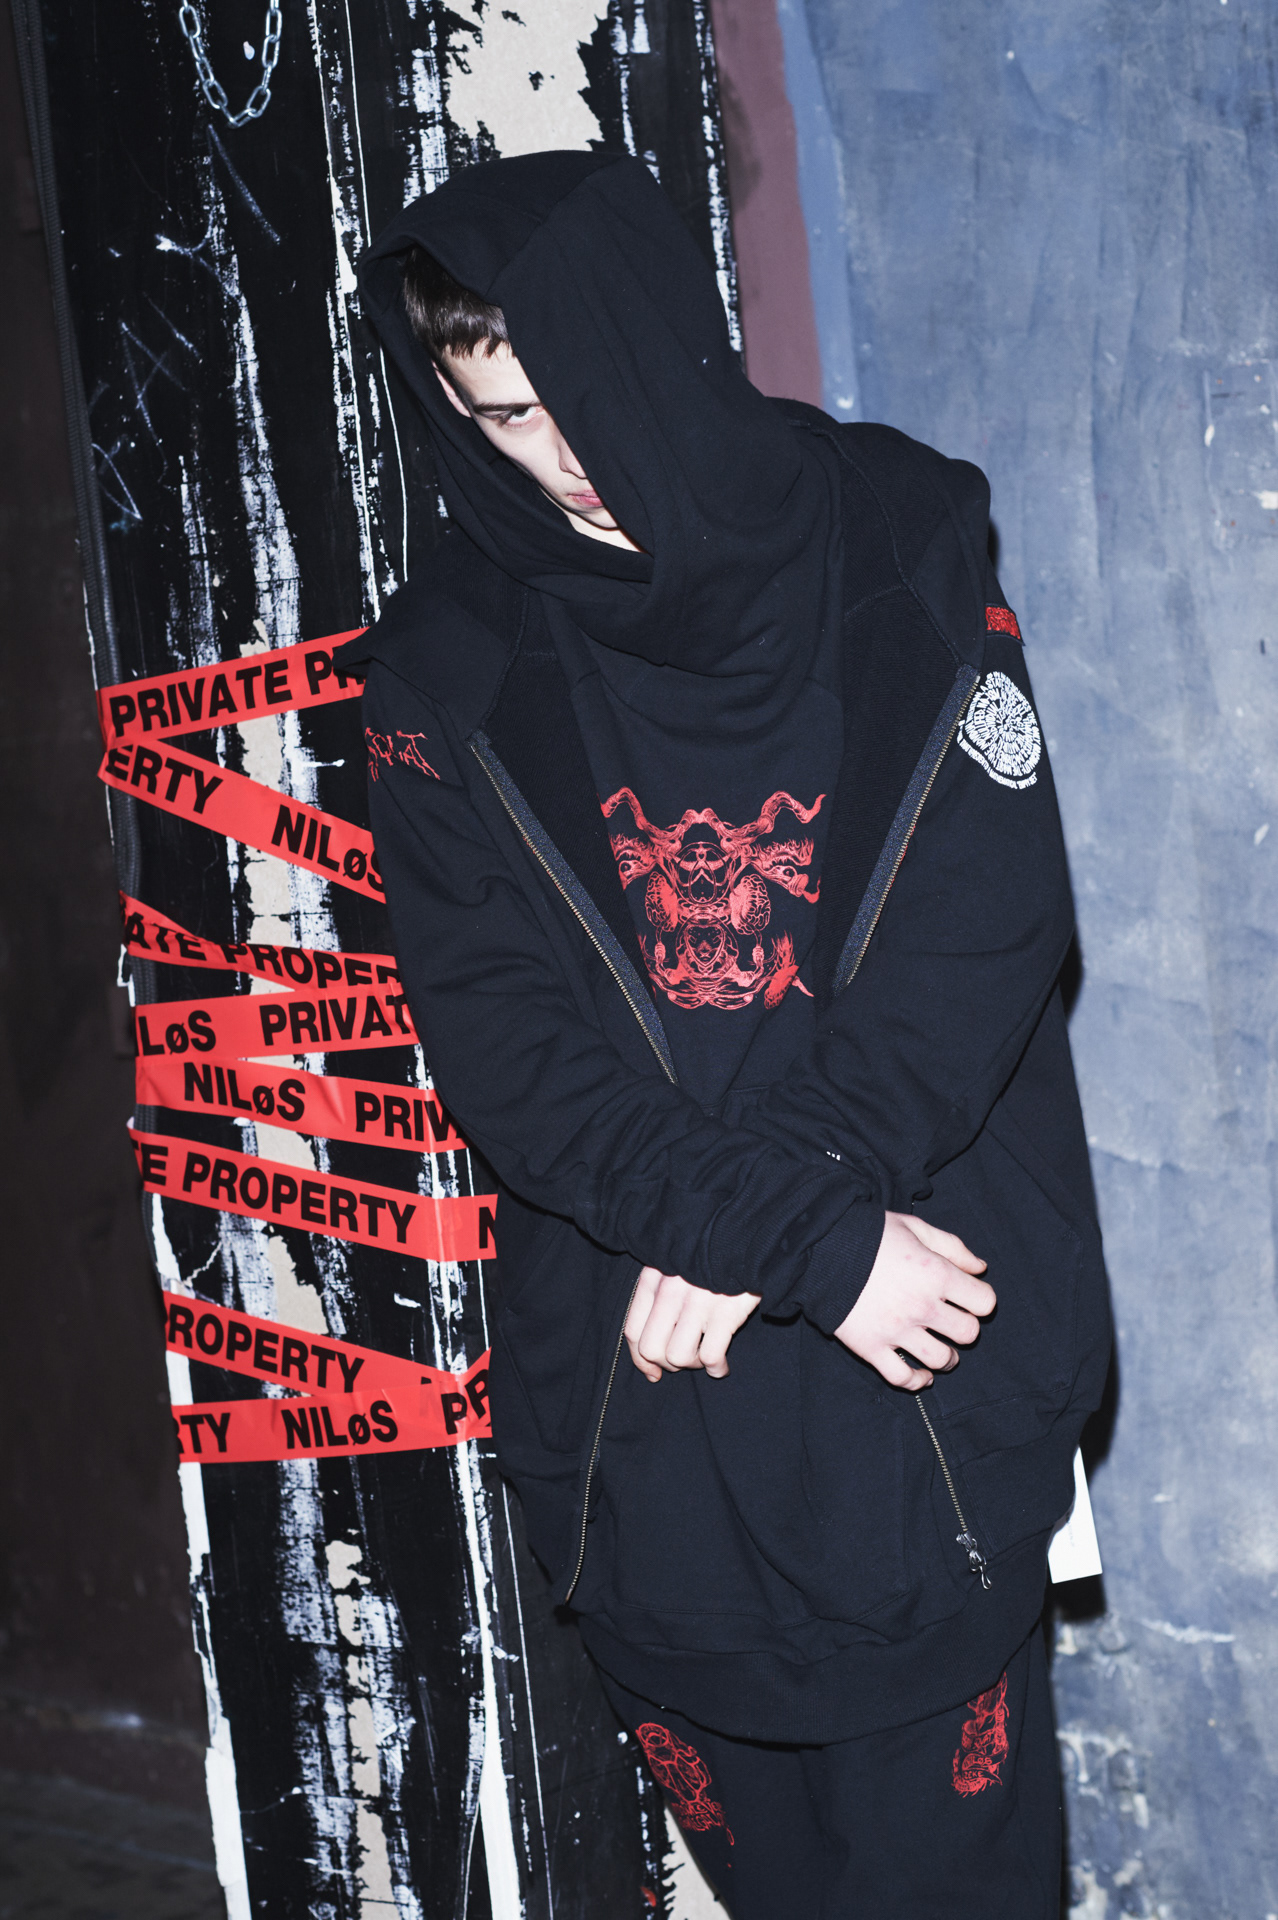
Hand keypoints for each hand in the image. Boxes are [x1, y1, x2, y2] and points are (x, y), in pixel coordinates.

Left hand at [625, 1267, 762, 1382]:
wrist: (746, 1238)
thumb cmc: (708, 1257)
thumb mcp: (674, 1264)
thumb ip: (657, 1293)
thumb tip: (648, 1346)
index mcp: (653, 1279)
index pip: (633, 1331)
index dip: (640, 1360)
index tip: (653, 1372)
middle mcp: (670, 1291)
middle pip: (651, 1349)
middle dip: (667, 1364)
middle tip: (684, 1360)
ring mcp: (697, 1302)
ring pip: (678, 1357)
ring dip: (692, 1365)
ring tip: (704, 1357)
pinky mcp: (725, 1312)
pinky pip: (711, 1357)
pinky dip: (716, 1368)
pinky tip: (721, 1366)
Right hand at [834, 1212, 994, 1390]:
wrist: (819, 1248)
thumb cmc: (870, 1234)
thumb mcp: (914, 1227)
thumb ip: (953, 1247)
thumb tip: (980, 1268)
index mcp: (936, 1273)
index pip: (984, 1302)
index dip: (980, 1300)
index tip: (969, 1298)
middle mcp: (921, 1306)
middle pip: (967, 1333)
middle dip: (964, 1327)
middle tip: (952, 1322)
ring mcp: (896, 1330)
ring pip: (941, 1359)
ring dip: (947, 1357)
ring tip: (941, 1350)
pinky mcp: (871, 1347)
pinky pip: (903, 1378)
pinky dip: (917, 1380)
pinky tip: (921, 1374)